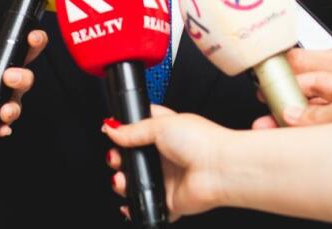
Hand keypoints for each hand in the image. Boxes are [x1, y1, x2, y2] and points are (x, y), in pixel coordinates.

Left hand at [0, 29, 46, 146]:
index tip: (33, 39)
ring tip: (4, 110)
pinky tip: (0, 127)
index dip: (33, 42)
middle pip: (25, 78)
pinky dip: (4, 127)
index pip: (21, 50)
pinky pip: (6, 125)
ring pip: (17, 104)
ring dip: (13, 108)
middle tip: (10, 78)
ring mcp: (2, 102)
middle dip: (23, 77)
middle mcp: (5, 83)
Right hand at [104, 107, 233, 219]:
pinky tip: (129, 201)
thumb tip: (112, 128)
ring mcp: (168, 178)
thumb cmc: (201, 142)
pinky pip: (149, 205)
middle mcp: (167, 155)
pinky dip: (136, 207)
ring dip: (123, 181)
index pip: (141, 128)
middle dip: (119, 158)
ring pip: (137, 181)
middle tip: (116, 157)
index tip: (112, 130)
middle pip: (135, 157)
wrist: (219, 169)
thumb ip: (134, 129)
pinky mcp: (169, 199)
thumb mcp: (161, 124)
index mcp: (167, 132)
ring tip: (121, 178)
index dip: (125, 130)